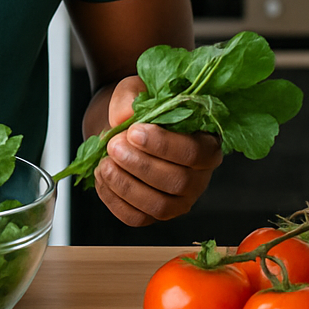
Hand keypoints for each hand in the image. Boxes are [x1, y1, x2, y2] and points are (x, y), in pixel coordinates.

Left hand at [94, 75, 221, 226]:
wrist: (122, 127)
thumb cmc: (138, 108)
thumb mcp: (135, 90)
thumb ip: (131, 97)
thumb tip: (124, 116)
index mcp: (206, 145)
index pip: (195, 152)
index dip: (163, 145)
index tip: (133, 131)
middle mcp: (198, 178)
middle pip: (177, 182)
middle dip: (140, 165)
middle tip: (112, 145)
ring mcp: (178, 201)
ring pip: (158, 206)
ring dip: (125, 185)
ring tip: (104, 163)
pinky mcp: (153, 214)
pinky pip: (136, 218)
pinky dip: (114, 200)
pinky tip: (102, 177)